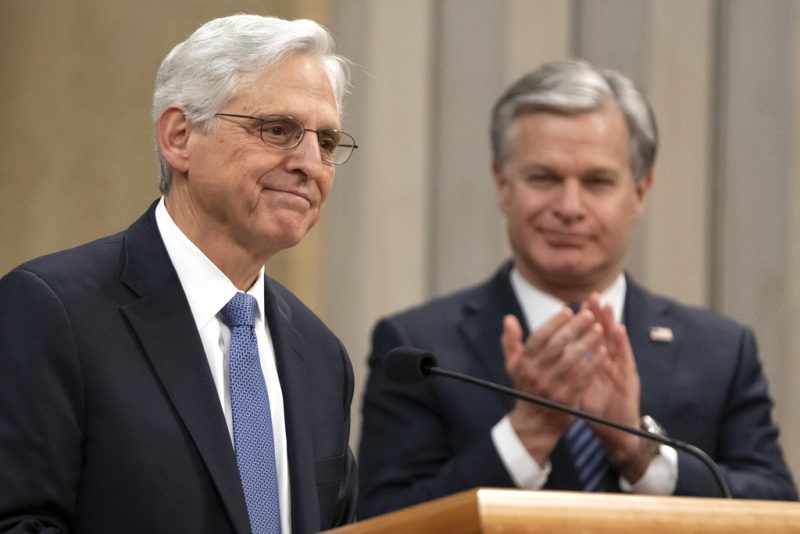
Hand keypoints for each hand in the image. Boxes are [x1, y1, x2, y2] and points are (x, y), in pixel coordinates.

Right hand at [501, 309, 605, 464]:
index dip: (554, 323)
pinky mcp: (567, 398)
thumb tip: (509, 318)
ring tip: (599, 329)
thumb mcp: (513, 365)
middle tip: (589, 315)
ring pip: (573, 359)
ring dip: (587, 342)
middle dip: (574, 328)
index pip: (539, 337)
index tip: (568, 311)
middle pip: (557, 345)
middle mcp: (536, 374)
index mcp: (524, 363)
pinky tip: (602, 351)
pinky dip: (593, 362)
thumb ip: (511, 341)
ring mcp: (552, 387)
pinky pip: (583, 376)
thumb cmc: (526, 387)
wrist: (535, 423)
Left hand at [581, 294, 655, 481]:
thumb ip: (564, 369)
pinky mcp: (629, 379)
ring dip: (611, 322)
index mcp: (595, 362)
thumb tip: (547, 355)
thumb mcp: (575, 387)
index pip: (588, 337)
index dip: (582, 323)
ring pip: (615, 341)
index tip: (573, 305)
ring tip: (605, 305)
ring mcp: (620, 369)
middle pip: (603, 334)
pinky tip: (619, 329)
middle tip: (591, 296)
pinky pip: (625, 358)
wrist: (614, 431)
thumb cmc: (595, 408)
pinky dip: (622, 343)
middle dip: (597, 315)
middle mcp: (609, 362)